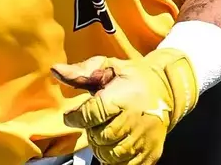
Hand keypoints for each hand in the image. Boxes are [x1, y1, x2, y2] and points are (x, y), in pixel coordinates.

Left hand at [51, 49, 197, 164]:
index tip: (72, 116)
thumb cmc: (132, 76)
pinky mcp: (150, 153)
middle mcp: (133, 120)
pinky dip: (116, 161)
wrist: (165, 87)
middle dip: (90, 132)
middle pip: (100, 137)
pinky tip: (113, 147)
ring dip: (101, 148)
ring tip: (102, 134)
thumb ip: (80, 71)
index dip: (77, 117)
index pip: (91, 114)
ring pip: (112, 155)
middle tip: (93, 123)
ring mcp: (143, 139)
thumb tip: (55, 70)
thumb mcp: (107, 65)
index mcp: (121, 98)